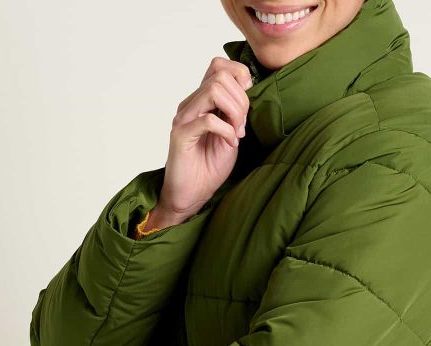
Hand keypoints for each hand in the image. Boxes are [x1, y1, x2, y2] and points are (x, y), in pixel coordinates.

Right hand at [154, 57, 253, 226]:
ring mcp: (183, 118)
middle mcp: (190, 104)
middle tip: (242, 125)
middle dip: (241, 99)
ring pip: (213, 90)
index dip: (240, 78)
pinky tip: (230, 143)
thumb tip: (249, 93)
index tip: (246, 107)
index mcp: (201, 101)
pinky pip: (208, 119)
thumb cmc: (209, 167)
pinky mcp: (181, 135)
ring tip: (237, 132)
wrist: (190, 195)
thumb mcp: (231, 135)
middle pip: (219, 74)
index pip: (219, 65)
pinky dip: (225, 130)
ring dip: (234, 111)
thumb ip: (236, 113)